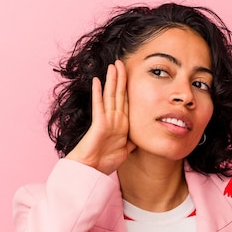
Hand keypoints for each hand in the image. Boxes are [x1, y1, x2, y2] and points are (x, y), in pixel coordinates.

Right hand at [65, 60, 135, 174]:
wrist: (91, 170)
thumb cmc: (105, 162)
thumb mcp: (125, 150)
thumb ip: (131, 141)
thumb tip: (139, 138)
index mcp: (122, 124)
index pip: (126, 102)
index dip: (128, 88)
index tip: (130, 75)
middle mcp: (114, 119)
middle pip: (118, 94)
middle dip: (120, 78)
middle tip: (121, 62)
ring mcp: (106, 120)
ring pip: (110, 96)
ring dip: (112, 80)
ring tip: (112, 65)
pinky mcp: (99, 124)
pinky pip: (99, 105)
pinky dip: (99, 93)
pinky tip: (98, 81)